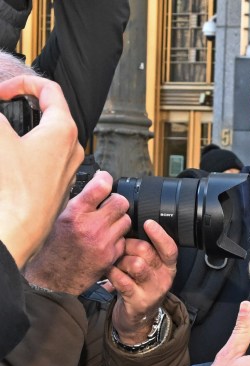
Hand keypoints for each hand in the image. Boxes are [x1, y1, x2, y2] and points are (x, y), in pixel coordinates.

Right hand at [0, 75, 82, 266]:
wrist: (19, 228)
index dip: (22, 83)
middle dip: (21, 109)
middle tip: (3, 111)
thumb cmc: (14, 188)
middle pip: (49, 115)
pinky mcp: (57, 185)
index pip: (49, 90)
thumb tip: (1, 117)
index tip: (2, 92)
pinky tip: (8, 163)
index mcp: (64, 130)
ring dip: (22, 133)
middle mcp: (72, 149)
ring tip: (5, 141)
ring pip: (45, 139)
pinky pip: (43, 160)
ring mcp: (66, 169)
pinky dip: (24, 153)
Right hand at [23, 170, 130, 294]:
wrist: (56, 276)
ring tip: (107, 224)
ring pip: (126, 220)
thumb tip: (98, 186)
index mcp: (75, 213)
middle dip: (116, 201)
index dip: (105, 179)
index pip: (101, 186)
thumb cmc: (57, 245)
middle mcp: (91, 226)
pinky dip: (119, 237)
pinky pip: (124, 238)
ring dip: (119, 220)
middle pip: (120, 202)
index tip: (105, 179)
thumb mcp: (62, 218)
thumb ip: (81, 203)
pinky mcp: (112, 255)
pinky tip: (107, 240)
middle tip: (109, 206)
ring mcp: (103, 241)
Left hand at [108, 220, 178, 343]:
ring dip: (120, 260)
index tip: (148, 223)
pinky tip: (109, 272)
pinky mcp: (138, 300)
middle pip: (147, 251)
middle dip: (128, 246)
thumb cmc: (140, 284)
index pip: (170, 248)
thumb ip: (146, 249)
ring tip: (116, 263)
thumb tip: (130, 225)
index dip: (159, 235)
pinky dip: (112, 273)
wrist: (138, 317)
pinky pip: (122, 280)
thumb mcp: (150, 267)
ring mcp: (152, 290)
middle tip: (120, 249)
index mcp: (169, 266)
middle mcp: (164, 277)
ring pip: (135, 264)